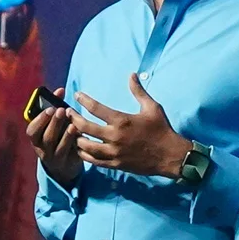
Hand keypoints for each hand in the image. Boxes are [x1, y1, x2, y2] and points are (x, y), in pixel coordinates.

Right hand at [26, 87, 82, 187]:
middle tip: (62, 111)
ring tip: (72, 125)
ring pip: (58, 148)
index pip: (32, 130)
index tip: (50, 109)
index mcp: (36, 138)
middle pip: (46, 138)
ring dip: (65, 135)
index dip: (40, 119)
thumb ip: (56, 106)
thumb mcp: (54, 123)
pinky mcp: (67, 164)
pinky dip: (75, 145)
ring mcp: (54, 158)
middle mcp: (42, 149)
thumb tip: (60, 90)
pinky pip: (71, 155)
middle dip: (54, 123)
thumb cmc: (58, 136)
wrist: (64, 164)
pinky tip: (81, 136)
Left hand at [70, 74, 192, 177]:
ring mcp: (114, 152)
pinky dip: (84, 155)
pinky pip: (94, 161)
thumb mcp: (152, 107)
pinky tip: (81, 149)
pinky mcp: (115, 165)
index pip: (96, 108)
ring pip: (86, 146)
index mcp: (122, 121)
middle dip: (73, 119)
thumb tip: (132, 74)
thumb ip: (138, 91)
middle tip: (67, 114)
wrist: (170, 156)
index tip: (77, 95)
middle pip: (86, 127)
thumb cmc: (161, 129)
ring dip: (76, 138)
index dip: (84, 100)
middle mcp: (115, 137)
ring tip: (72, 132)